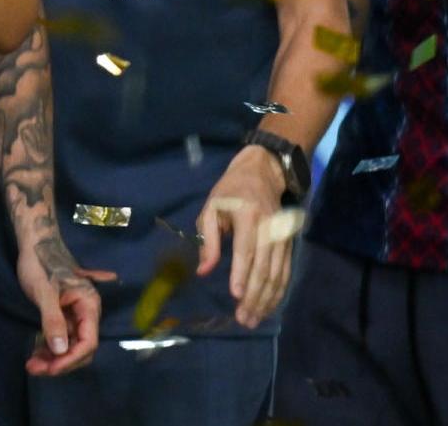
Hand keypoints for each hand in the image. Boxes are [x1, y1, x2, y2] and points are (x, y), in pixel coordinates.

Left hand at [17, 231, 106, 375]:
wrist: (34, 244)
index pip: (88, 341)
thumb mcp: (44, 292)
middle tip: (35, 369)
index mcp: (89, 306)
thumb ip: (53, 320)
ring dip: (53, 358)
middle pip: (80, 347)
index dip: (71, 358)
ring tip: (31, 366)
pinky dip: (48, 348)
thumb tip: (60, 349)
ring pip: (69, 345)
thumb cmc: (40, 263)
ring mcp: (74, 315)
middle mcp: (86, 313)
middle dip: (60, 361)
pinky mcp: (63, 315)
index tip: (52, 368)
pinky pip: (59, 338)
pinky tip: (34, 355)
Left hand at [198, 141, 297, 328]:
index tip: (236, 295)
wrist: (263, 174)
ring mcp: (283, 239)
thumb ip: (207, 240)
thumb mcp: (211, 208)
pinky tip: (268, 307)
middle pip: (264, 269)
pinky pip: (285, 273)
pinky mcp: (288, 246)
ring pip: (277, 275)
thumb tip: (204, 270)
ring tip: (253, 319)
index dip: (242, 273)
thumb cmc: (230, 192)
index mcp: (249, 217)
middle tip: (243, 319)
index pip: (246, 250)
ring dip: (266, 300)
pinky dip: (277, 292)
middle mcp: (271, 230)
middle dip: (254, 296)